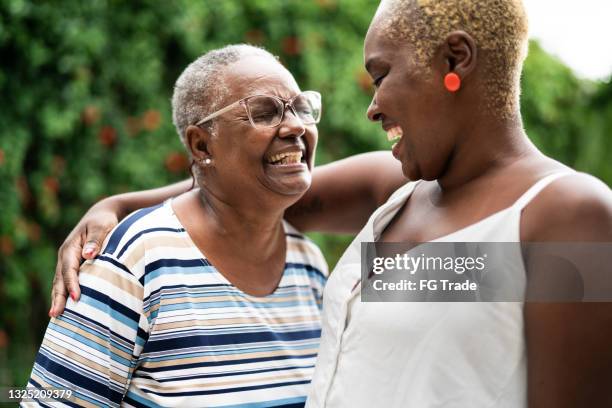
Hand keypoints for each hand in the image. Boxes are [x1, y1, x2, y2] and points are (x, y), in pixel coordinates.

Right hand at [49, 198, 122, 316]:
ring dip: (58, 298)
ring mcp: (68, 261)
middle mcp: (66, 255)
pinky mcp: (74, 265)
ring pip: (60, 282)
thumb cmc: (104, 221)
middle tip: (55, 314)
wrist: (101, 215)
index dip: (72, 284)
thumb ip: (96, 240)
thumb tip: (88, 255)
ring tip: (55, 315)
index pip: (69, 269)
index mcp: (71, 247)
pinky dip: (65, 293)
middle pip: (60, 279)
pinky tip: (66, 306)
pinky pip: (66, 281)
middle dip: (58, 297)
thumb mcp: (102, 227)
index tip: (76, 298)